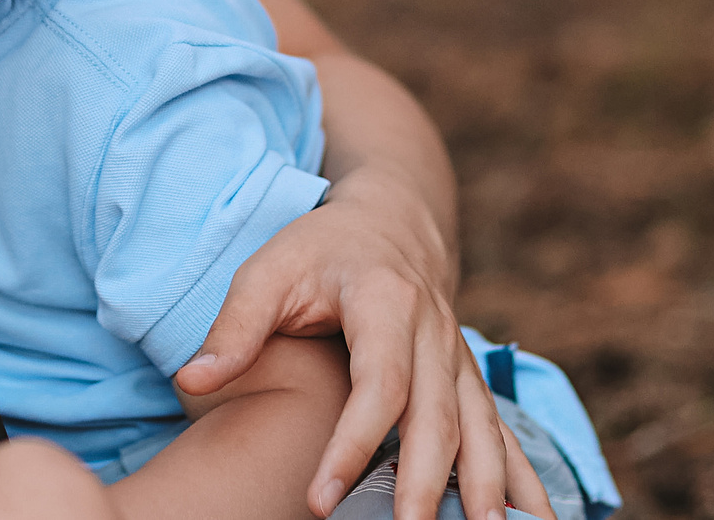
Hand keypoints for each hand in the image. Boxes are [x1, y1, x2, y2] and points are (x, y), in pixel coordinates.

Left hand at [174, 168, 504, 519]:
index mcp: (385, 302)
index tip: (321, 498)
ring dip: (486, 489)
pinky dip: (521, 480)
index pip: (378, 384)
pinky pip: (502, 433)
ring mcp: (460, 360)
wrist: (393, 221)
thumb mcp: (271, 268)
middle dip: (424, 484)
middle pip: (438, 418)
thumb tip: (192, 381)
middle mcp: (436, 333)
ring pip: (482, 430)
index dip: (353, 443)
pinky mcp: (470, 381)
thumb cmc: (321, 248)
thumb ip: (235, 325)